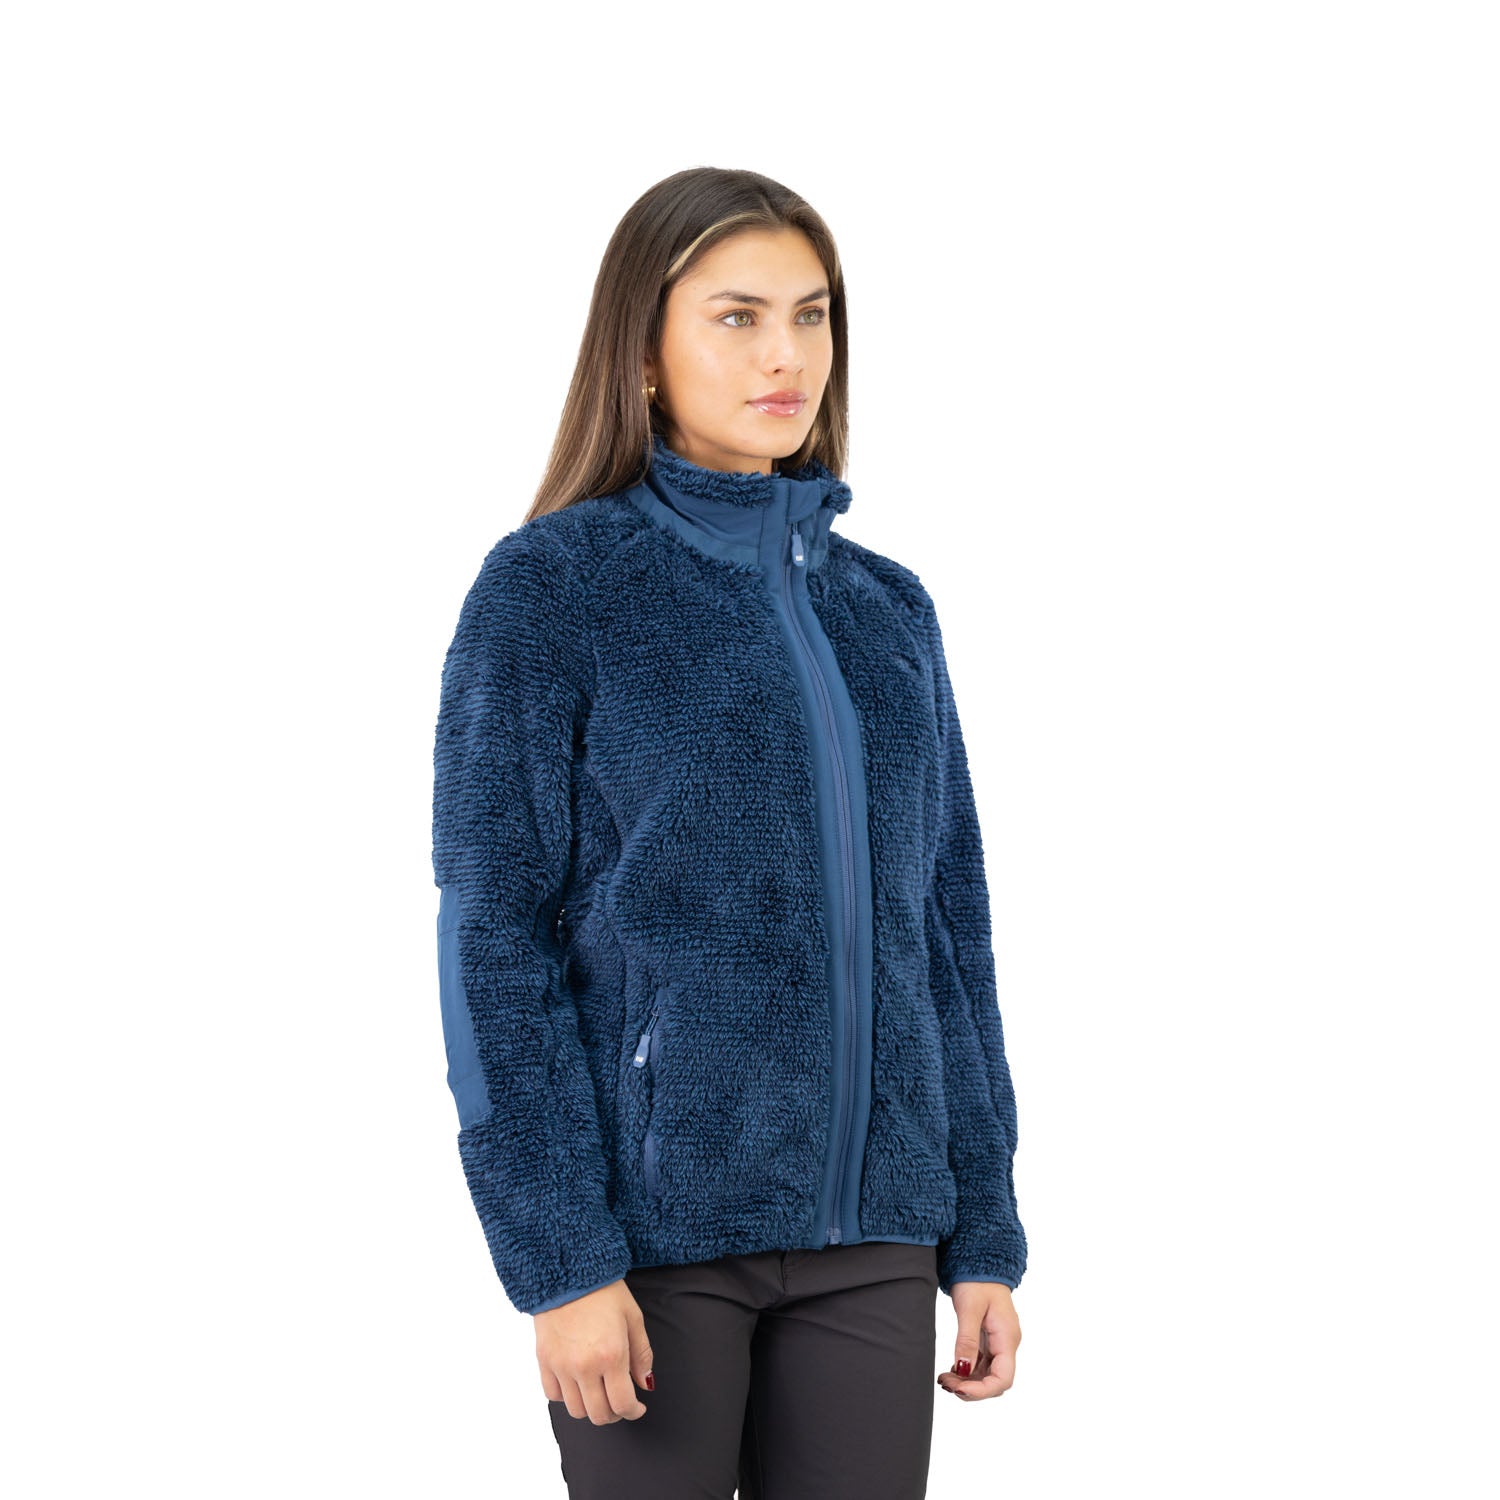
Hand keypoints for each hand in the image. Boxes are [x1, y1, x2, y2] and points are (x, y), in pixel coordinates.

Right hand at [535, 1279, 655, 1423]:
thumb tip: (645, 1384)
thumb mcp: (633, 1317)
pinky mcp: (544, 1360)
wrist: (569, 1272)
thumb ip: (642, 1354)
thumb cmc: (604, 1291)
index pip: (622, 1404)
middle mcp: (584, 1366)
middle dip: (614, 1413)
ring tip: (599, 1393)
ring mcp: (561, 1365)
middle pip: (599, 1414)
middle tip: (620, 1402)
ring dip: (591, 1408)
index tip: (638, 1408)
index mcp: (611, 1355)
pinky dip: (567, 1397)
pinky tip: (577, 1383)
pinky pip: (553, 1395)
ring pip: (576, 1410)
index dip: (633, 1412)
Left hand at [936, 1281, 1019, 1401]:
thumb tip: (963, 1370)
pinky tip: (952, 1370)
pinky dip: (967, 1371)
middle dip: (972, 1388)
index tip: (959, 1389)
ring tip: (944, 1378)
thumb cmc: (977, 1280)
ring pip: (987, 1375)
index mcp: (1007, 1337)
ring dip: (967, 1382)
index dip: (983, 1391)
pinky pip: (982, 1364)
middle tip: (945, 1382)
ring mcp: (999, 1343)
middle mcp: (1006, 1344)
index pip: (1003, 1378)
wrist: (982, 1261)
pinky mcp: (989, 1340)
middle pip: (995, 1381)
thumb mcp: (969, 1308)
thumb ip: (967, 1340)